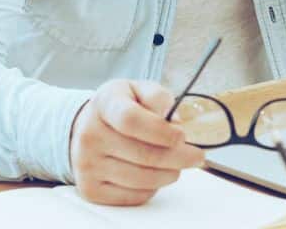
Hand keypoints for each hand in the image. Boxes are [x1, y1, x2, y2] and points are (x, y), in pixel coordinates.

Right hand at [68, 79, 205, 205]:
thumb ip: (158, 98)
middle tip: (197, 156)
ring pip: (141, 179)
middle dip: (178, 157)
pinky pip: (133, 196)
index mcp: (104, 104)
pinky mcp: (91, 190)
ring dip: (169, 173)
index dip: (160, 131)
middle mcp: (89, 136)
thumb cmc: (123, 107)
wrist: (89, 127)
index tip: (182, 135)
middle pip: (142, 154)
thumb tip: (173, 122)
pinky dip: (153, 188)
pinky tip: (156, 174)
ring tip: (179, 165)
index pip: (131, 120)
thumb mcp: (140, 89)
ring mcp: (87, 165)